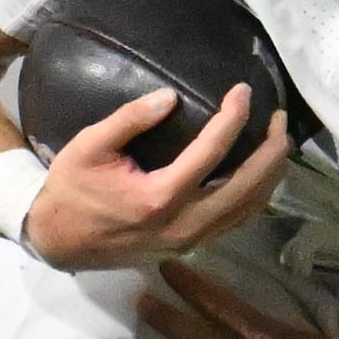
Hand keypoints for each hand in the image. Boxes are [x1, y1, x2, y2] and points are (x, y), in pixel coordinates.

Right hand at [20, 87, 290, 272]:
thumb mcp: (89, 146)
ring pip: (248, 208)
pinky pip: (236, 221)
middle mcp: (183, 224)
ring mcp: (191, 240)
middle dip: (271, 150)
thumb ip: (129, 119)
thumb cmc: (71, 190)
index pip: (211, 153)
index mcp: (157, 197)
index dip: (233, 118)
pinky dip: (257, 196)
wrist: (59, 241)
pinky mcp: (192, 246)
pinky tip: (262, 174)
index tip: (244, 91)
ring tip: (278, 141)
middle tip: (279, 119)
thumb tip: (171, 96)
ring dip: (270, 174)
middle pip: (246, 186)